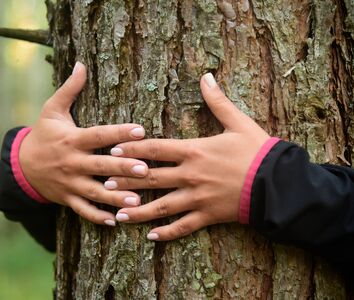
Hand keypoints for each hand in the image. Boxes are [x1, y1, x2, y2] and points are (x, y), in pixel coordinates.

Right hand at [19, 62, 148, 225]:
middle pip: (100, 166)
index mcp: (72, 139)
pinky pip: (82, 210)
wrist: (21, 165)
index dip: (119, 133)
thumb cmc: (43, 134)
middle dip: (122, 168)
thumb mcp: (51, 109)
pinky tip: (114, 222)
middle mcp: (72, 162)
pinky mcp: (67, 198)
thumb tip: (81, 63)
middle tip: (144, 170)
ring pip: (94, 192)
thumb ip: (69, 89)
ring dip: (114, 197)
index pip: (99, 135)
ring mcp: (70, 183)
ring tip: (135, 202)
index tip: (141, 130)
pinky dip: (97, 217)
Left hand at [107, 73, 269, 239]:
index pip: (154, 149)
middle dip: (126, 181)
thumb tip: (207, 76)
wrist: (279, 184)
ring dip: (138, 211)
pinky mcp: (207, 216)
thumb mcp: (238, 122)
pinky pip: (183, 227)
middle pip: (150, 178)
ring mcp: (197, 198)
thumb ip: (218, 101)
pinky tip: (151, 237)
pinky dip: (167, 233)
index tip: (112, 150)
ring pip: (161, 206)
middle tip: (104, 183)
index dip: (131, 149)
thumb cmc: (258, 151)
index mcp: (194, 151)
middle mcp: (190, 175)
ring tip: (118, 215)